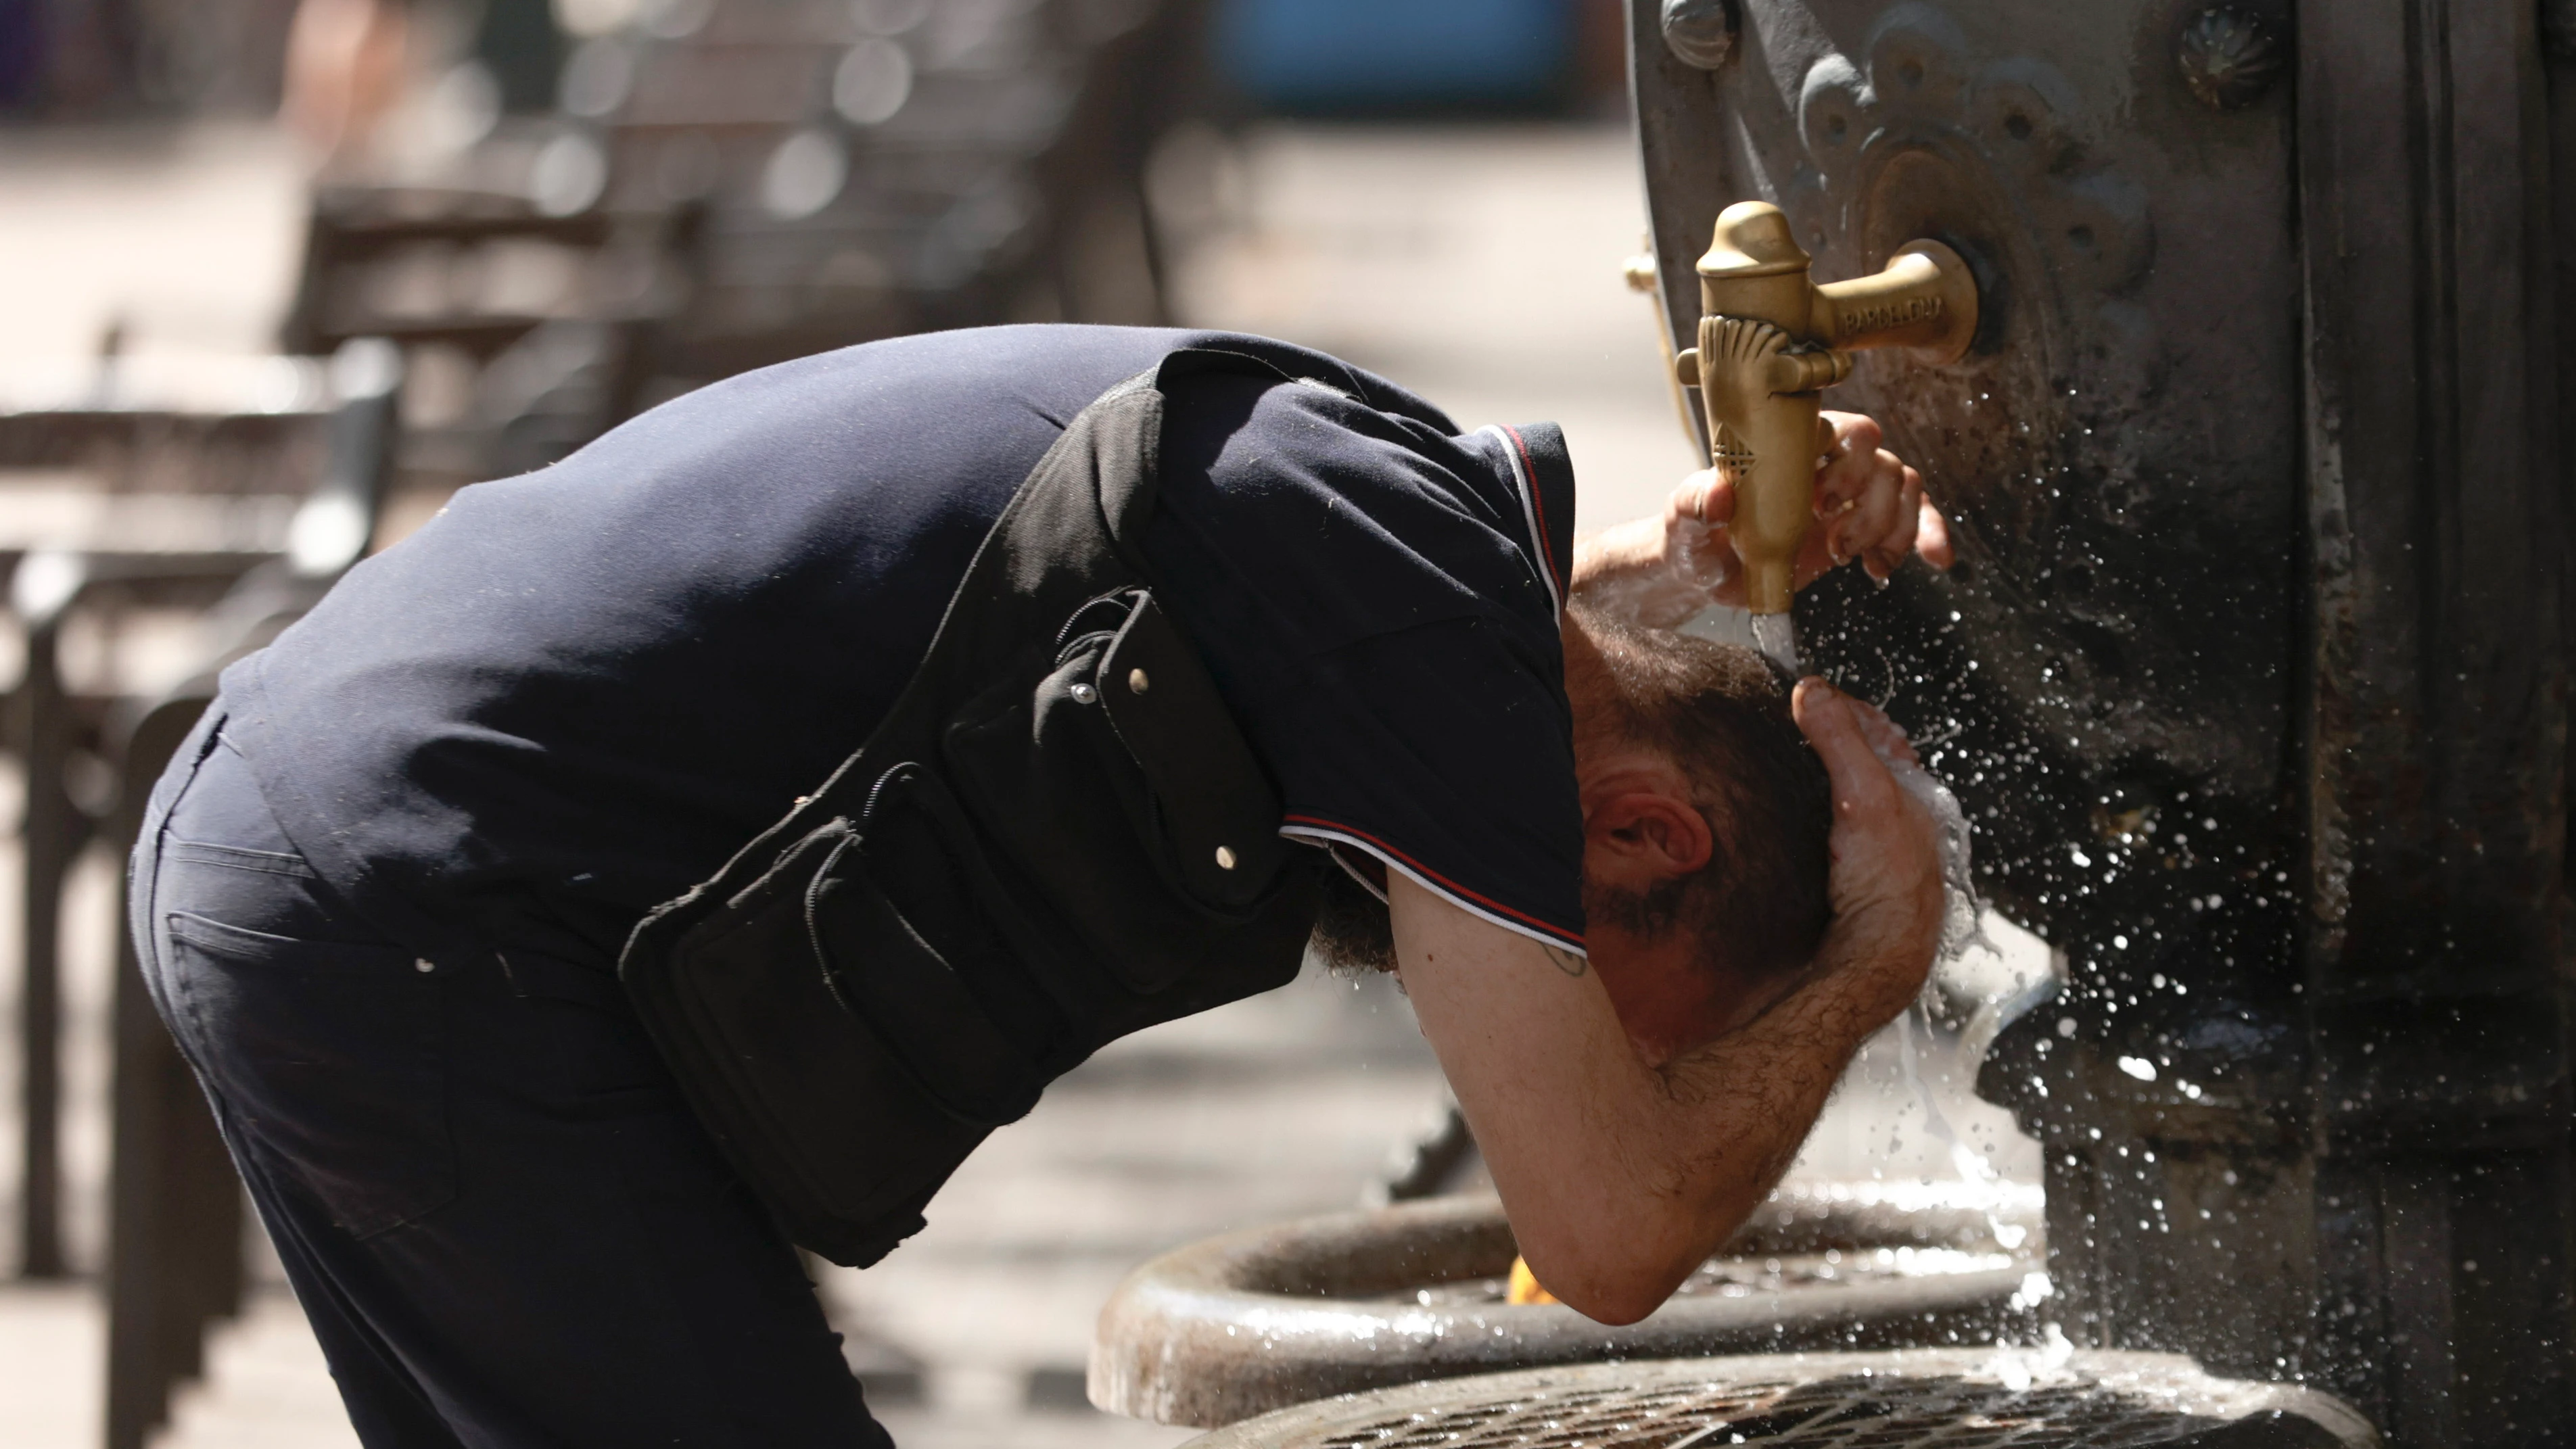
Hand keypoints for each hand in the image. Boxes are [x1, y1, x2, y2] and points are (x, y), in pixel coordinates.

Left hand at [1664, 411, 1954, 605]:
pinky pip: (1914, 516)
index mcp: (1789, 448)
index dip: (1846, 464)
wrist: (1708, 575)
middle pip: (1880, 459)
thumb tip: (1717, 495)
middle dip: (1869, 503)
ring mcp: (1850, 493)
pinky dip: (1927, 534)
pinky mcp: (1864, 524)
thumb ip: (1694, 506)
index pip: (1842, 429)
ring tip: (1856, 561)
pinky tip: (1932, 560)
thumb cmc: (1695, 539)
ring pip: (1902, 484)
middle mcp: (1826, 462)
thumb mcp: (1684, 525)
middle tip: (1836, 542)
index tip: (1820, 504)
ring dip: (1893, 526)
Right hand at [1790, 679, 1943, 1019]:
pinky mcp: (1850, 878)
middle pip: (1860, 765)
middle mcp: (1899, 819)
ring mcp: (1874, 850)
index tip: (1806, 695)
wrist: (1877, 958)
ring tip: (1779, 769)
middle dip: (1828, 744)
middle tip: (1789, 726)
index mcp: (1913, 793)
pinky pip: (1826, 835)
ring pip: (1843, 802)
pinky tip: (1785, 824)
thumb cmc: (1887, 883)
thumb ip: (1839, 740)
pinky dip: (1806, 820)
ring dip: (1814, 784)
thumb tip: (1811, 691)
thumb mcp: (1864, 795)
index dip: (1844, 707)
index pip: (1879, 731)